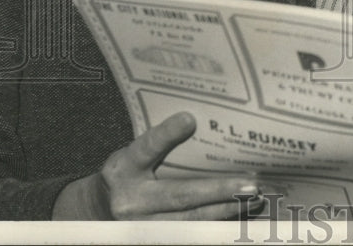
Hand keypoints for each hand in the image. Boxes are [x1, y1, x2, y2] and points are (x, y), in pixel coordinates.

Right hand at [52, 112, 261, 219]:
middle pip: (179, 196)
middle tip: (251, 183)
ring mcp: (141, 228)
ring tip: (254, 198)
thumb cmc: (127, 174)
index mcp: (124, 170)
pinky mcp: (153, 239)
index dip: (166, 134)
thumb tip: (198, 119)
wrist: (97, 211)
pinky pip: (191, 233)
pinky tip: (241, 213)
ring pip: (191, 221)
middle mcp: (131, 202)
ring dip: (227, 210)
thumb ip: (161, 140)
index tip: (189, 119)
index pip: (145, 149)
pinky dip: (218, 223)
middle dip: (218, 190)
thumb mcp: (134, 152)